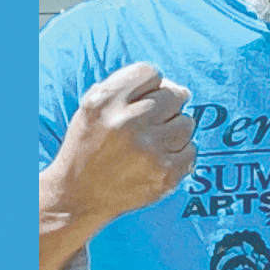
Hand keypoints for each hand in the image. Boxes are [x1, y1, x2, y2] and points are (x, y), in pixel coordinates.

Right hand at [48, 62, 195, 221]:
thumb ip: (128, 86)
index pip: (150, 72)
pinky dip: (179, 154)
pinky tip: (159, 160)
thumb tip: (178, 88)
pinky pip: (192, 151)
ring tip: (153, 143)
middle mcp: (126, 123)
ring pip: (187, 123)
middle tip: (151, 123)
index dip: (151, 84)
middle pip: (173, 96)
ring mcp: (148, 151)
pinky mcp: (164, 175)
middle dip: (166, 106)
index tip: (143, 99)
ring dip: (174, 130)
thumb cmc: (88, 145)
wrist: (77, 197)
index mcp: (105, 102)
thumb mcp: (92, 106)